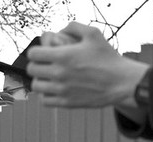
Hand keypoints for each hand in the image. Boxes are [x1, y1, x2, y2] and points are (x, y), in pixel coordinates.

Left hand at [27, 22, 148, 108]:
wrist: (120, 82)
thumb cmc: (108, 57)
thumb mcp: (93, 34)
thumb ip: (74, 27)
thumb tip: (59, 30)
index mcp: (63, 56)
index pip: (33, 54)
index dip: (36, 51)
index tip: (42, 52)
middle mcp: (59, 73)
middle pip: (32, 70)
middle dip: (36, 64)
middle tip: (44, 63)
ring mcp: (61, 90)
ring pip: (36, 86)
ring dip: (40, 80)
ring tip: (48, 77)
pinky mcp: (66, 103)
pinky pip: (44, 101)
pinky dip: (45, 95)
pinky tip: (52, 89)